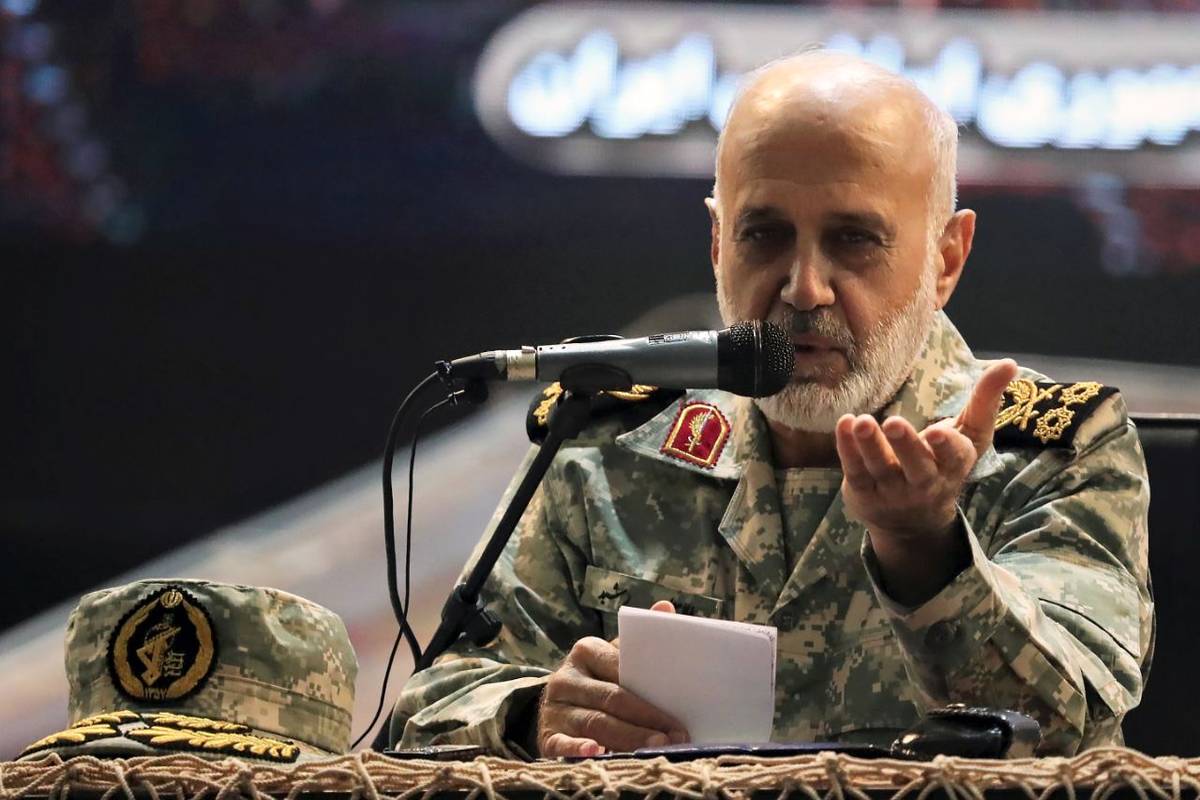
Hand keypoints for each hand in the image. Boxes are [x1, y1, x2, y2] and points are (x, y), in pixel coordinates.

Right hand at [538, 600, 687, 756]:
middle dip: (646, 719)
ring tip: (655, 750)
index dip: (649, 690)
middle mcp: (566, 678)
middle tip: (674, 736)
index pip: (619, 668)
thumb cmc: (599, 681)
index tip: (677, 711)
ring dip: (628, 738)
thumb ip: (638, 641)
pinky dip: (578, 749)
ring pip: (595, 723)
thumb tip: (665, 607)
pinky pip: (561, 744)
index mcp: (585, 651)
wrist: (559, 706)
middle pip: (611, 698)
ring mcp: (554, 708)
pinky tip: (597, 753)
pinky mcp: (546, 736)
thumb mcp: (613, 658)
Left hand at [834, 359, 1018, 602]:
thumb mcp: (970, 436)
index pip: (954, 457)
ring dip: (870, 445)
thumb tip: (1010, 363)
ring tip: (860, 422)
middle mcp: (925, 482)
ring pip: (881, 468)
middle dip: (906, 444)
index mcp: (953, 465)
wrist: (914, 523)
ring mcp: (893, 491)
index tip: (939, 431)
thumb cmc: (945, 463)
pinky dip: (848, 449)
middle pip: (916, 465)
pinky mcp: (865, 493)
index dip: (947, 445)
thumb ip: (986, 401)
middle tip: (894, 423)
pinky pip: (855, 471)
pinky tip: (844, 424)